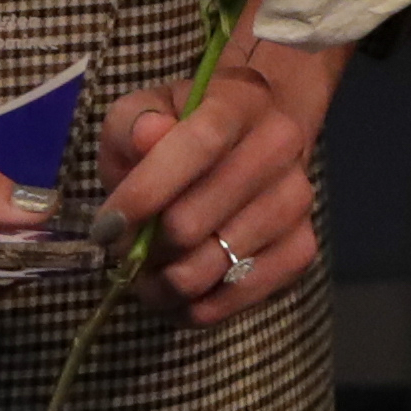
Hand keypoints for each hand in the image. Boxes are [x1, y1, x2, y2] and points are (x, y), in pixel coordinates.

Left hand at [104, 34, 343, 329]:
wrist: (246, 144)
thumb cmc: (178, 132)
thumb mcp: (142, 114)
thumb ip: (134, 122)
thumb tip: (148, 135)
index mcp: (240, 102)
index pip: (200, 145)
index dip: (147, 191)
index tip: (107, 226)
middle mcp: (281, 146)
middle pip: (194, 222)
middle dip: (144, 249)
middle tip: (124, 252)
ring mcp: (297, 200)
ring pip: (213, 267)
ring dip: (165, 284)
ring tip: (148, 274)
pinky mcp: (303, 247)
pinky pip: (239, 296)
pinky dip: (199, 307)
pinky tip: (181, 292)